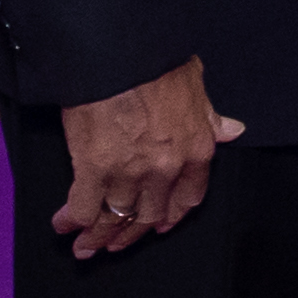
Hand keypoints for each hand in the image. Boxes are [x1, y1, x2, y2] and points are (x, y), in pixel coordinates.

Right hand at [52, 56, 243, 258]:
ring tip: (87, 243)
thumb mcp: (196, 85)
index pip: (189, 197)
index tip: (162, 223)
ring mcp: (129, 173)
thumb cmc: (159, 62)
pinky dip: (73, 219)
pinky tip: (65, 223)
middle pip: (150, 214)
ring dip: (100, 233)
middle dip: (132, 231)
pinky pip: (85, 208)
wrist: (121, 54)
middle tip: (118, 240)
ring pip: (116, 217)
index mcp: (195, 149)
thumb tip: (232, 130)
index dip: (174, 213)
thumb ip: (210, 116)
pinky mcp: (93, 170)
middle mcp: (165, 169)